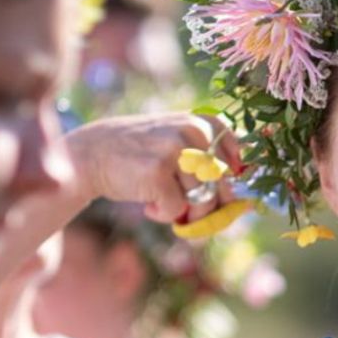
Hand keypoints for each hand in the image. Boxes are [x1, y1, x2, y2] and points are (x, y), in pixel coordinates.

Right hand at [64, 112, 242, 223]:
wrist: (94, 153)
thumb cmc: (144, 156)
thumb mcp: (181, 144)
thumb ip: (212, 163)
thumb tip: (244, 203)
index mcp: (206, 123)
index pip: (239, 165)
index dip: (229, 188)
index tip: (212, 195)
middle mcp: (195, 131)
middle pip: (223, 187)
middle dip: (207, 207)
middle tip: (187, 209)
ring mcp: (176, 150)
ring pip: (203, 201)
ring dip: (184, 212)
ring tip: (162, 200)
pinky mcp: (158, 171)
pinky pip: (176, 210)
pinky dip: (163, 215)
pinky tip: (148, 203)